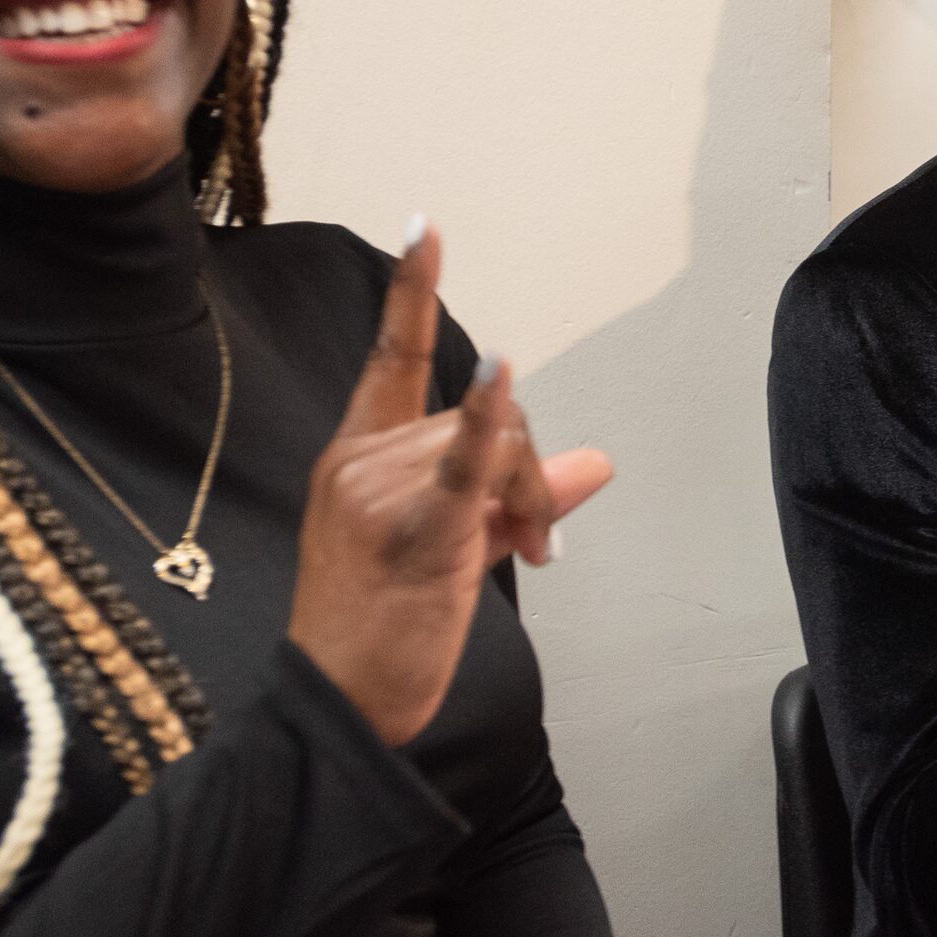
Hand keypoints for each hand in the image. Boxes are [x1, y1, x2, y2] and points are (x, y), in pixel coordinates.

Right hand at [287, 224, 611, 743]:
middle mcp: (357, 459)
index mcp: (355, 454)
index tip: (426, 229)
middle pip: (481, 418)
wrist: (341, 707)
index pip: (388, 358)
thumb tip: (596, 460)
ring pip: (494, 450)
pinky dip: (486, 423)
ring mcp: (375, 491)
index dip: (409, 293)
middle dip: (525, 472)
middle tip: (538, 545)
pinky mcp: (410, 530)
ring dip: (529, 501)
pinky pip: (462, 465)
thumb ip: (515, 496)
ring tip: (528, 556)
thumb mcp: (455, 547)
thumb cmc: (385, 629)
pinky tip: (499, 373)